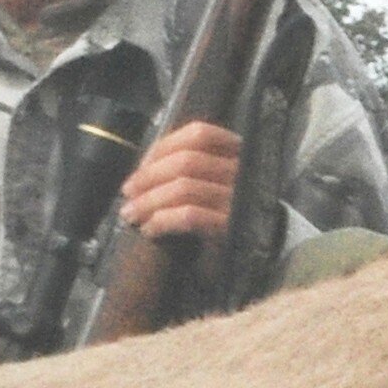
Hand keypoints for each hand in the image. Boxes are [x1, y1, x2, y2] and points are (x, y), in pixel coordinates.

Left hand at [115, 120, 241, 246]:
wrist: (259, 252)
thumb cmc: (226, 213)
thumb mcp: (214, 182)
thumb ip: (189, 166)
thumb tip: (145, 164)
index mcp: (236, 154)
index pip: (198, 134)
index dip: (164, 147)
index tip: (140, 166)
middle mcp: (240, 171)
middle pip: (187, 161)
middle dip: (149, 176)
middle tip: (128, 192)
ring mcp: (237, 199)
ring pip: (184, 188)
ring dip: (149, 201)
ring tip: (131, 214)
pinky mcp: (231, 227)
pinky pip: (190, 216)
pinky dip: (163, 220)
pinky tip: (150, 230)